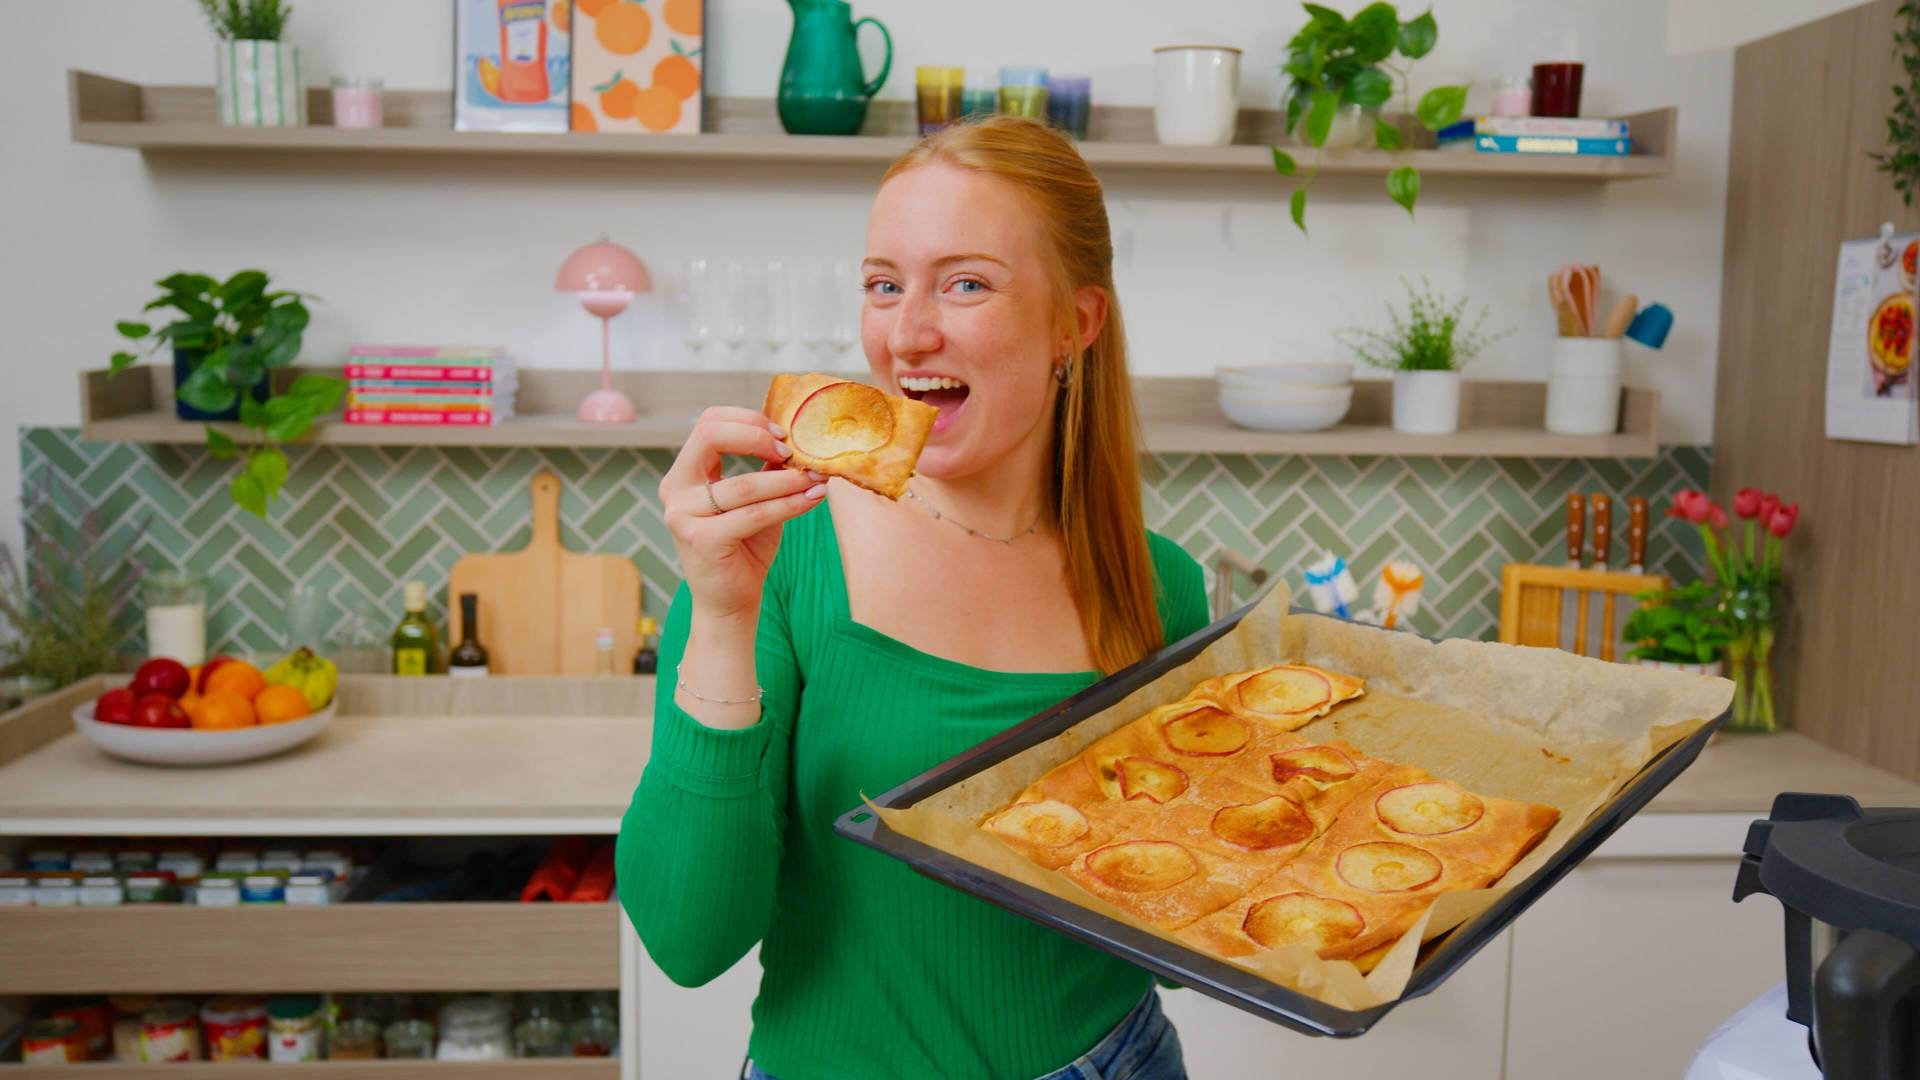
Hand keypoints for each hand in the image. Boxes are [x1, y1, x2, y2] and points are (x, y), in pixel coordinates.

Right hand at [661, 406, 825, 625]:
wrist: (730, 602)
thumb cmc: (744, 548)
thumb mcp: (756, 499)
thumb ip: (766, 468)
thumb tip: (798, 439)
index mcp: (684, 473)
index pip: (707, 423)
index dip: (747, 420)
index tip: (782, 434)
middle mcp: (675, 490)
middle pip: (709, 436)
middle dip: (756, 436)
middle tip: (792, 450)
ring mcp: (682, 515)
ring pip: (742, 484)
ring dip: (786, 479)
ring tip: (816, 478)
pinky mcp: (701, 540)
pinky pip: (754, 514)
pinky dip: (788, 504)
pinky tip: (812, 499)